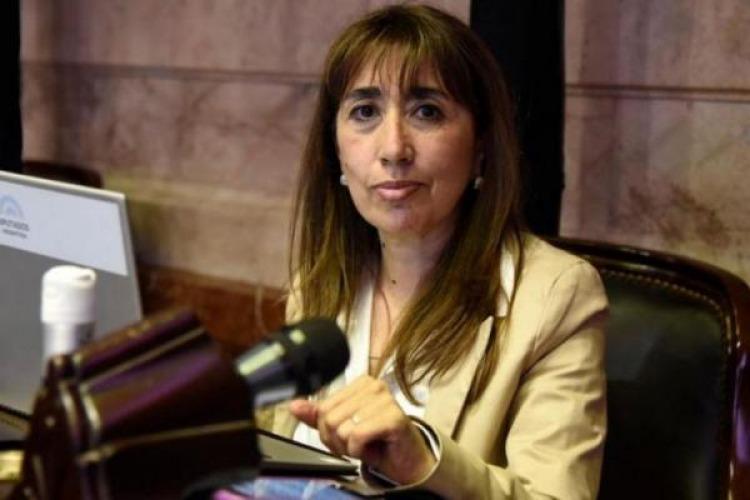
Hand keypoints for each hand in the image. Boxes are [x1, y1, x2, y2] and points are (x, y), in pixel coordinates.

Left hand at [289, 375, 435, 484]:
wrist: (406, 460)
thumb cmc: (377, 441)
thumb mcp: (343, 428)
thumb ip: (319, 416)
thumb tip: (295, 405)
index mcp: (361, 383)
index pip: (323, 407)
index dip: (328, 430)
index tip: (347, 435)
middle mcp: (374, 386)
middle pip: (330, 418)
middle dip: (338, 440)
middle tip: (357, 443)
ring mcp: (385, 400)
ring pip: (342, 428)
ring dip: (351, 447)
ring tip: (367, 444)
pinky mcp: (394, 417)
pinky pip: (357, 436)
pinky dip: (360, 450)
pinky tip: (373, 447)